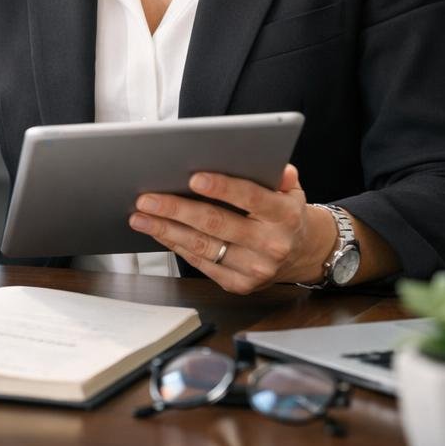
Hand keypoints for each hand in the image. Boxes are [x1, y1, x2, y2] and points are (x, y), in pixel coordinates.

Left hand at [127, 164, 335, 293]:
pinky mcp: (239, 284)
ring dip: (166, 230)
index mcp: (284, 215)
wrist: (304, 254)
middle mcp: (271, 245)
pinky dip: (176, 246)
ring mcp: (254, 268)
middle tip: (146, 198)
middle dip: (177, 209)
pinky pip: (201, 263)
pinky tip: (158, 232)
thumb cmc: (285, 213)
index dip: (222, 188)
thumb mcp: (290, 190)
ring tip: (140, 217)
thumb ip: (279, 174)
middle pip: (217, 224)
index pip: (251, 198)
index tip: (193, 178)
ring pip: (203, 246)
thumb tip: (266, 161)